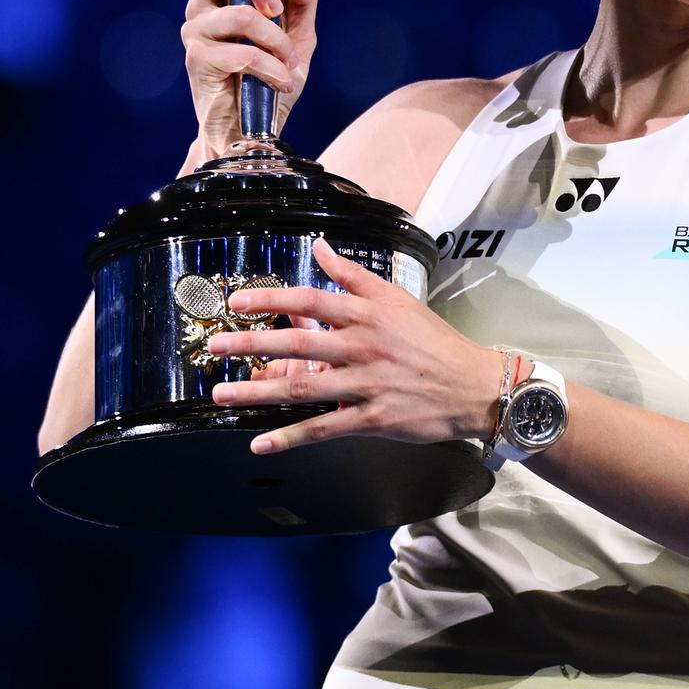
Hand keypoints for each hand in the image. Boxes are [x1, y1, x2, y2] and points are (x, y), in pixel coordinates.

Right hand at [176, 0, 319, 153]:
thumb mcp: (298, 34)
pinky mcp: (198, 60)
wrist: (256, 129)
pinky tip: (280, 83)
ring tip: (287, 63)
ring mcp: (195, 32)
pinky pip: (244, 52)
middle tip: (277, 10)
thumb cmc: (270, 79)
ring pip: (242, 15)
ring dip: (277, 42)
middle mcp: (201, 6)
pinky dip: (273, 69)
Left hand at [205, 239, 501, 453]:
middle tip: (215, 348)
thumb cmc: (434, 341)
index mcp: (367, 315)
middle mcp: (362, 347)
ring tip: (223, 394)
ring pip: (303, 388)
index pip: (311, 301)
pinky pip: (323, 429)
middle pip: (298, 343)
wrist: (474, 386)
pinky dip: (290, 438)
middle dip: (252, 345)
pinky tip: (261, 442)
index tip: (237, 303)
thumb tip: (322, 246)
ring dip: (258, 392)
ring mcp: (366, 384)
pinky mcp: (372, 418)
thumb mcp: (397, 298)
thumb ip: (354, 274)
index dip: (271, 301)